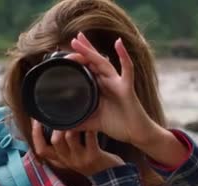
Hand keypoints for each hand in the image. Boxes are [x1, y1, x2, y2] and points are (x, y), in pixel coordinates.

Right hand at [31, 120, 124, 176]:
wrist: (109, 177)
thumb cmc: (88, 161)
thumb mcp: (71, 156)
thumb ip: (61, 145)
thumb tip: (49, 123)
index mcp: (60, 159)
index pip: (41, 150)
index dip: (35, 134)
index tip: (36, 119)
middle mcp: (68, 160)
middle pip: (54, 141)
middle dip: (56, 124)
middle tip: (60, 111)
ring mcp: (81, 159)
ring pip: (70, 137)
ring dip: (72, 123)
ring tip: (76, 112)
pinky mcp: (94, 156)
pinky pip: (90, 137)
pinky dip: (90, 126)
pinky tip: (92, 117)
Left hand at [65, 32, 159, 146]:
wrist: (136, 134)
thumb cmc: (118, 126)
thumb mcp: (93, 123)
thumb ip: (79, 122)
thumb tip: (62, 127)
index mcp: (100, 88)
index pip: (87, 69)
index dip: (78, 60)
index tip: (64, 54)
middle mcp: (108, 82)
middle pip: (94, 62)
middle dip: (83, 50)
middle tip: (73, 39)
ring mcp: (118, 83)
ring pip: (104, 63)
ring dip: (91, 51)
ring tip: (80, 40)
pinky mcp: (127, 88)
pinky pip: (127, 70)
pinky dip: (124, 56)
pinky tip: (118, 43)